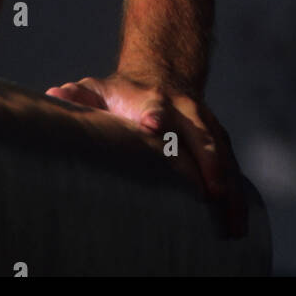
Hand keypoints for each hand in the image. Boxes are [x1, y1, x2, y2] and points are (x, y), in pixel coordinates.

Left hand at [45, 71, 247, 237]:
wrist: (161, 72)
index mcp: (150, 99)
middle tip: (211, 193)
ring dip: (230, 186)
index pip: (155, 107)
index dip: (155, 116)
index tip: (153, 126)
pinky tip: (239, 222)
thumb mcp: (99, 90)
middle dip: (207, 161)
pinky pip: (231, 164)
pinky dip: (238, 192)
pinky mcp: (218, 138)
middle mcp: (183, 109)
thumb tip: (55, 96)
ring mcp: (204, 124)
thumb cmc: (121, 95)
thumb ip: (80, 96)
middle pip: (199, 134)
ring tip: (232, 223)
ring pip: (222, 153)